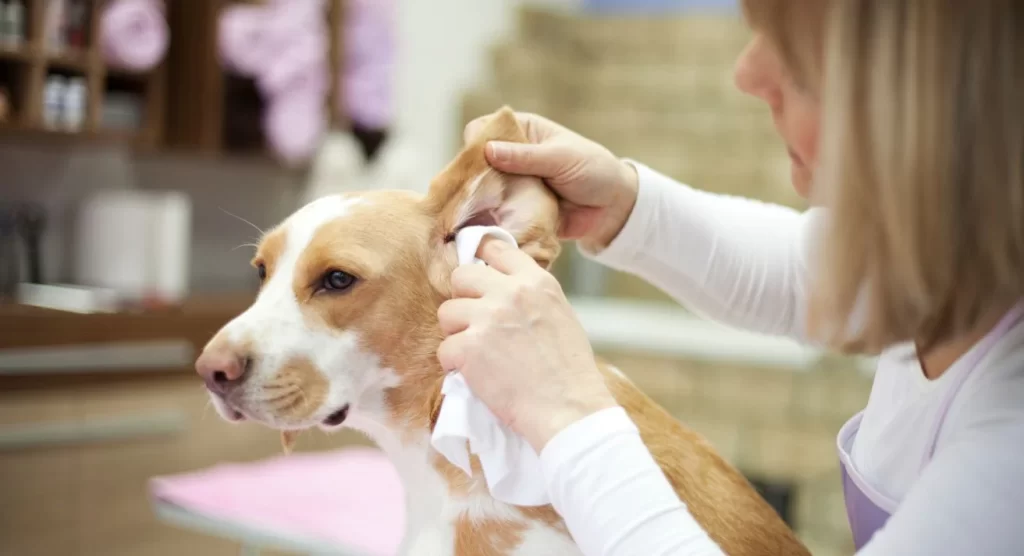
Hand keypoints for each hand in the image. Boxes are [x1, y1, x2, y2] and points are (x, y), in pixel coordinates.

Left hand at [436, 239, 618, 451]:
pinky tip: (475, 375)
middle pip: (461, 276)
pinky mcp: (468, 348)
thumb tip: (500, 288)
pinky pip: (444, 349)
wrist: (568, 408)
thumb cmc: (569, 371)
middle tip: (474, 323)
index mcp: (536, 282)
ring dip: (456, 333)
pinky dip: (454, 365)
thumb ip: (530, 296)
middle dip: (463, 299)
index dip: (482, 262)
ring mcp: (487, 318)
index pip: (496, 249)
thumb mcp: (559, 314)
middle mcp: (510, 293)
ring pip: (447, 312)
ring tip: (477, 353)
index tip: (478, 275)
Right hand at [463, 111, 638, 249]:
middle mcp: (511, 156)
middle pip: (476, 162)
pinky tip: (481, 227)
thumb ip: (526, 156)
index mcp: (522, 132)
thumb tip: (488, 150)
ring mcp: (512, 185)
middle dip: (471, 176)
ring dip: (478, 201)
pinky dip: (490, 220)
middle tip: (468, 193)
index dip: (474, 142)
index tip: (472, 160)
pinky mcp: (515, 210)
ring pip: (482, 190)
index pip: (484, 128)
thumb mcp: (561, 158)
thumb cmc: (593, 171)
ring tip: (470, 214)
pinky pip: (496, 214)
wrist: (613, 209)